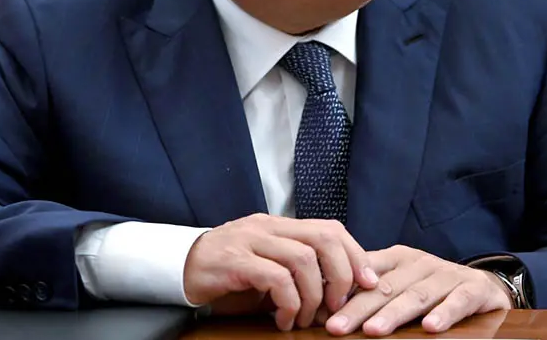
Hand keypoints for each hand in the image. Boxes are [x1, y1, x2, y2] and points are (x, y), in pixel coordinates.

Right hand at [182, 213, 380, 330]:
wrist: (178, 269)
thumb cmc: (228, 275)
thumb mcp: (267, 267)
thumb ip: (298, 272)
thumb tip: (340, 294)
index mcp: (280, 226)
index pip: (330, 228)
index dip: (355, 254)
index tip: (368, 282)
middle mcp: (267, 227)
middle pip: (323, 238)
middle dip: (341, 274)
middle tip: (340, 305)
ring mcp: (250, 240)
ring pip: (302, 260)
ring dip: (313, 296)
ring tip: (305, 319)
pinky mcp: (234, 261)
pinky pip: (275, 279)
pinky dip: (288, 303)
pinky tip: (283, 320)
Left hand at [324, 245, 511, 336]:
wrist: (483, 286)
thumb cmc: (433, 288)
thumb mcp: (401, 282)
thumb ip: (371, 289)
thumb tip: (328, 304)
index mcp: (398, 259)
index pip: (366, 274)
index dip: (343, 293)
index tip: (322, 312)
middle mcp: (421, 263)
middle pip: (386, 287)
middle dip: (359, 309)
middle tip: (337, 327)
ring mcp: (447, 275)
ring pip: (418, 295)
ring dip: (394, 314)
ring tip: (373, 330)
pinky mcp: (474, 289)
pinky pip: (459, 301)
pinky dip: (445, 313)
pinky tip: (430, 328)